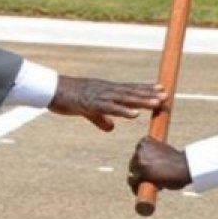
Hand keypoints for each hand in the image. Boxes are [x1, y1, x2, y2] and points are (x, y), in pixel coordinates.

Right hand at [50, 76, 165, 131]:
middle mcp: (106, 91)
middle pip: (132, 93)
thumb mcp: (87, 110)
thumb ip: (100, 119)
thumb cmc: (68, 98)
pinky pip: (110, 108)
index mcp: (106, 91)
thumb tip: (111, 128)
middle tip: (166, 96)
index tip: (162, 90)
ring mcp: (100, 96)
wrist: (51, 90)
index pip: (130, 90)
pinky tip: (135, 114)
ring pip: (125, 99)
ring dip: (141, 101)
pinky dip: (123, 111)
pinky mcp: (91, 104)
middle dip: (149, 95)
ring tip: (157, 103)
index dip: (146, 91)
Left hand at [128, 137, 190, 191]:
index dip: (142, 162)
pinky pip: (133, 182)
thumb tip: (148, 167)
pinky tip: (140, 191)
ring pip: (133, 173)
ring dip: (138, 180)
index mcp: (145, 141)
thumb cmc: (178, 160)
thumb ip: (153, 155)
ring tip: (147, 185)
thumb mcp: (163, 150)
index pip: (138, 153)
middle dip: (140, 171)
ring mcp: (140, 161)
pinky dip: (135, 188)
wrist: (185, 167)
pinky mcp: (141, 174)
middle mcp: (140, 149)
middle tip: (151, 178)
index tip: (149, 168)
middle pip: (134, 163)